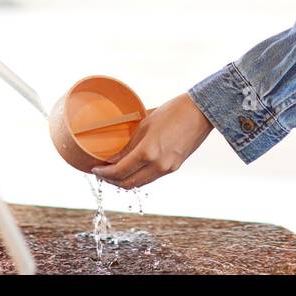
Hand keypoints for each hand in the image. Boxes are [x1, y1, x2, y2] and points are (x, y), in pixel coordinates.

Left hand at [91, 92, 214, 188]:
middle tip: (102, 174)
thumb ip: (129, 143)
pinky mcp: (174, 167)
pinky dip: (138, 177)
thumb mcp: (145, 123)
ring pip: (140, 183)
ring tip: (114, 173)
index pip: (119, 171)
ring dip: (125, 181)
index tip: (95, 170)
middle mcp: (158, 165)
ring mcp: (167, 168)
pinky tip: (132, 168)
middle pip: (128, 183)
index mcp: (148, 152)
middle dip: (112, 181)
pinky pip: (151, 178)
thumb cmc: (173, 111)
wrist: (200, 112)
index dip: (104, 174)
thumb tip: (112, 155)